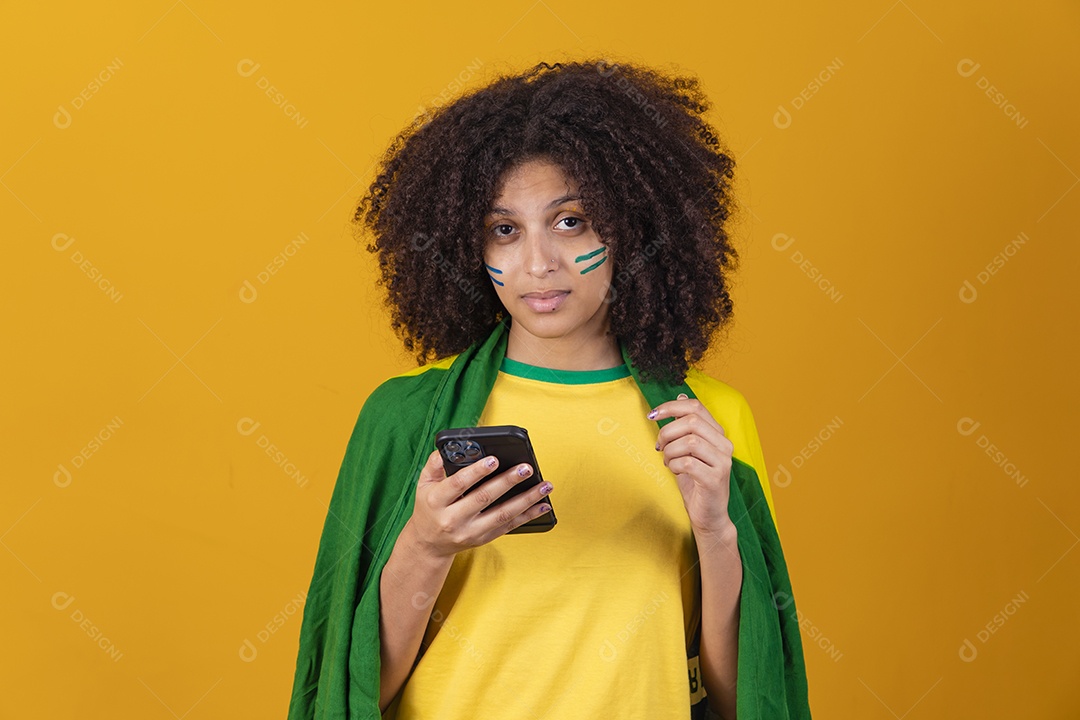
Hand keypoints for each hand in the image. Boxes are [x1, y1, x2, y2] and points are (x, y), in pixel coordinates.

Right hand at [406, 449, 553, 558]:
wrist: (429, 544)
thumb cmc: (429, 508)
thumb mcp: (423, 485)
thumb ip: (434, 465)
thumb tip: (446, 449)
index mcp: (437, 501)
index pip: (458, 484)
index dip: (477, 472)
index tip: (494, 460)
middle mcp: (453, 519)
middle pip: (484, 498)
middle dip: (507, 482)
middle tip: (526, 468)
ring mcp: (470, 532)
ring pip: (502, 515)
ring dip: (526, 500)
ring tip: (544, 486)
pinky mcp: (483, 539)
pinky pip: (509, 527)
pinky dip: (528, 516)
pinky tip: (543, 505)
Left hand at [650, 393, 734, 534]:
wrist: (708, 515)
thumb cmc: (695, 481)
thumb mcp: (688, 450)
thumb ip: (686, 426)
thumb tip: (681, 395)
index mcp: (718, 434)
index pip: (696, 407)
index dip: (671, 406)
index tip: (652, 415)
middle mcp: (724, 445)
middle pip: (692, 421)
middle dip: (667, 431)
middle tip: (659, 446)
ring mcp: (722, 462)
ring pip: (689, 441)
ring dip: (670, 450)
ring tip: (667, 461)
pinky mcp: (715, 479)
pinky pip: (688, 463)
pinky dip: (674, 465)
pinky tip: (674, 470)